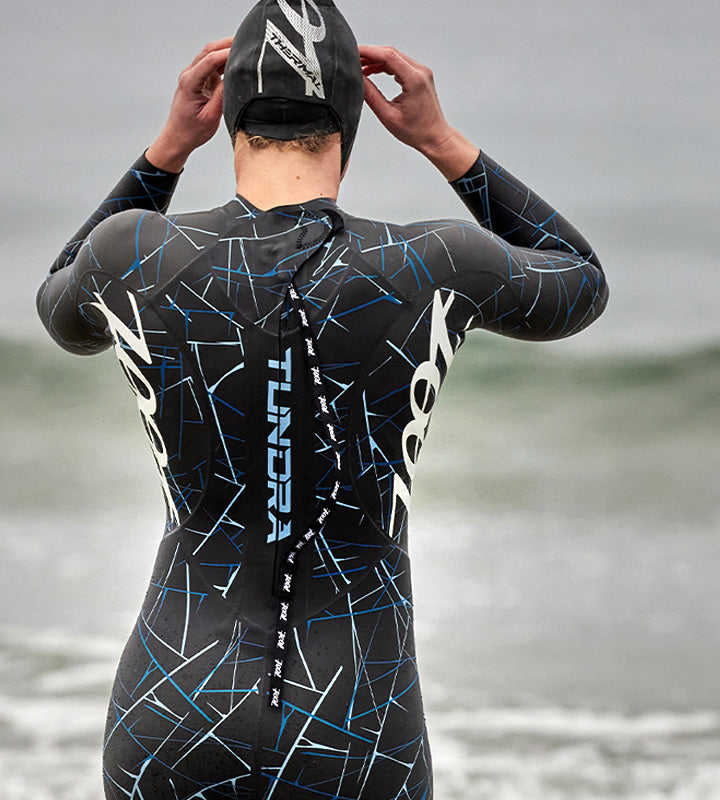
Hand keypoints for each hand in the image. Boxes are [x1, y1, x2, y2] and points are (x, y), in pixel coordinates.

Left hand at [146, 38, 232, 172]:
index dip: (228, 52)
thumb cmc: (191, 131)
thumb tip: (234, 79)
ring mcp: (194, 76)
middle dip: (228, 44)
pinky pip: (213, 64)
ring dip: (226, 50)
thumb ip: (222, 96)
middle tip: (248, 43)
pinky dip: (225, 60)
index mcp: (190, 82)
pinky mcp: (200, 80)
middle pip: (210, 50)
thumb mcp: (210, 117)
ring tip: (245, 50)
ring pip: (211, 55)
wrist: (178, 138)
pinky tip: (236, 62)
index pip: (210, 59)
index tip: (245, 51)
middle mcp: (189, 75)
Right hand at [359, 45, 478, 180]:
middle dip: (370, 54)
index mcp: (414, 80)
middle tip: (354, 60)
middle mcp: (420, 72)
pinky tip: (374, 70)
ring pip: (395, 57)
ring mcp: (422, 72)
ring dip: (377, 60)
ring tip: (361, 67)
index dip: (369, 52)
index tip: (355, 52)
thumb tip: (359, 80)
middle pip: (391, 53)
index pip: (388, 56)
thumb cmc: (416, 131)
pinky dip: (386, 65)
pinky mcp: (420, 76)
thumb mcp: (388, 115)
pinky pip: (400, 63)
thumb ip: (371, 96)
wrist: (434, 137)